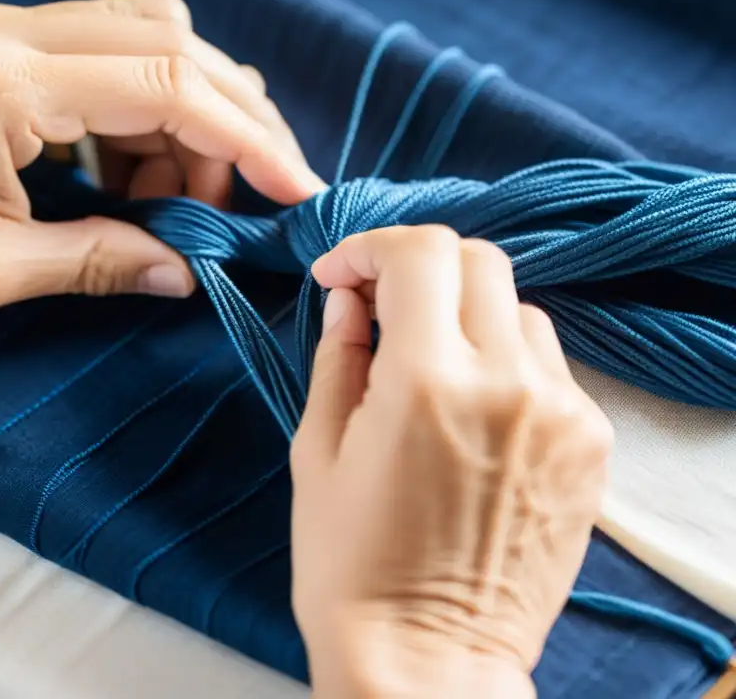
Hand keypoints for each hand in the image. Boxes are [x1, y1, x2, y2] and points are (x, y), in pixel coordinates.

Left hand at [0, 0, 323, 321]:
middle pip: (169, 44)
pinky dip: (134, 117)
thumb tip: (189, 274)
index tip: (295, 190)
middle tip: (239, 201)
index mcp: (8, 80)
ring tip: (172, 205)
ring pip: (141, 42)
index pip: (169, 86)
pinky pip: (98, 59)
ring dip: (182, 118)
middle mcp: (10, 32)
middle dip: (227, 122)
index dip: (248, 138)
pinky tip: (125, 182)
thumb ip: (102, 261)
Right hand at [291, 227, 612, 697]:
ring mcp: (561, 413)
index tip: (341, 277)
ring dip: (468, 316)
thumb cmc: (351, 564)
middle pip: (479, 261)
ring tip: (429, 366)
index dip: (370, 248)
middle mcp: (507, 382)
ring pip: (519, 310)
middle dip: (420, 269)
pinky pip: (549, 367)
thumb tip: (350, 299)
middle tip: (383, 307)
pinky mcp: (589, 444)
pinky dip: (506, 364)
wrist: (429, 656)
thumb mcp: (316, 450)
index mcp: (426, 380)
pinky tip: (474, 412)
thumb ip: (337, 354)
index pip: (419, 253)